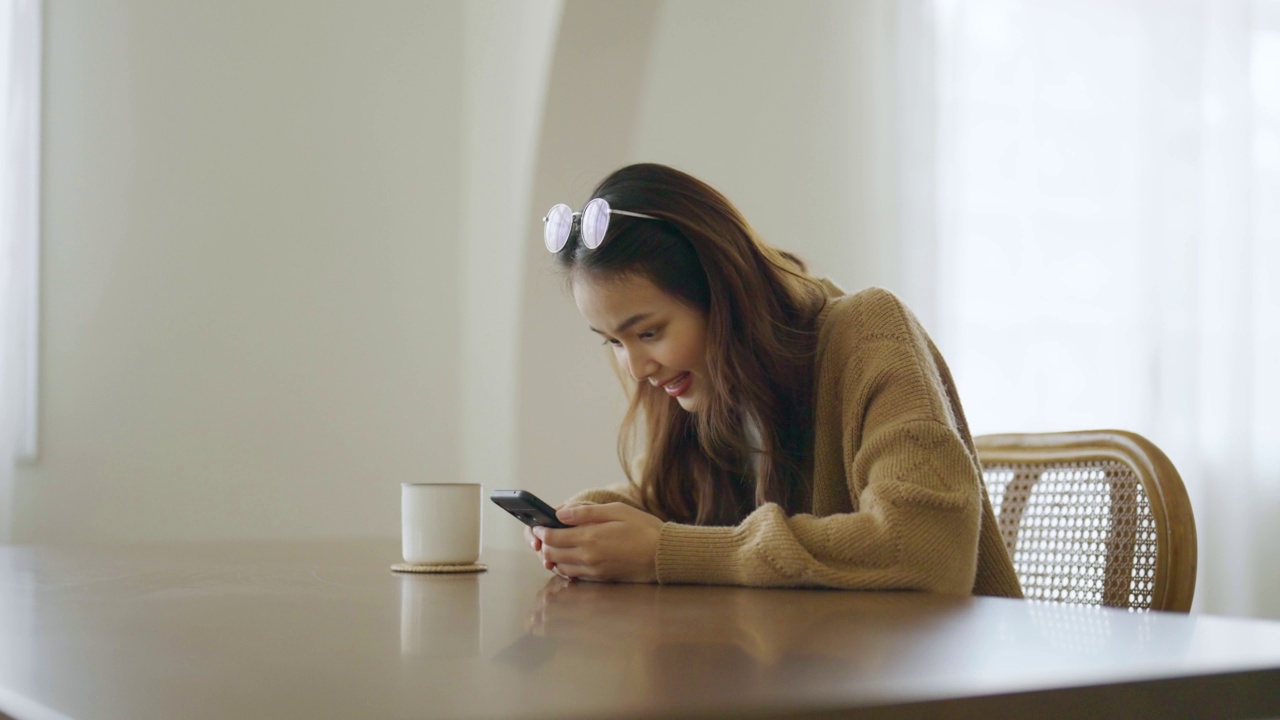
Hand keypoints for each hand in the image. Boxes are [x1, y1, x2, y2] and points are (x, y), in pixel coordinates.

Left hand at [531, 503, 663, 582]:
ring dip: (552, 556)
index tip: (537, 525)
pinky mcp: (600, 578)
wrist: (664, 555)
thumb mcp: (616, 510)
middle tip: (540, 535)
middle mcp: (588, 557)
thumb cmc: (643, 529)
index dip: (540, 531)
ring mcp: (593, 570)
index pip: (552, 537)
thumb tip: (560, 513)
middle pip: (552, 553)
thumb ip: (586, 512)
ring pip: (560, 566)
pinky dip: (565, 566)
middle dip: (542, 544)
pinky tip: (567, 558)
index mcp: (590, 538)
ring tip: (552, 546)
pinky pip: (573, 575)